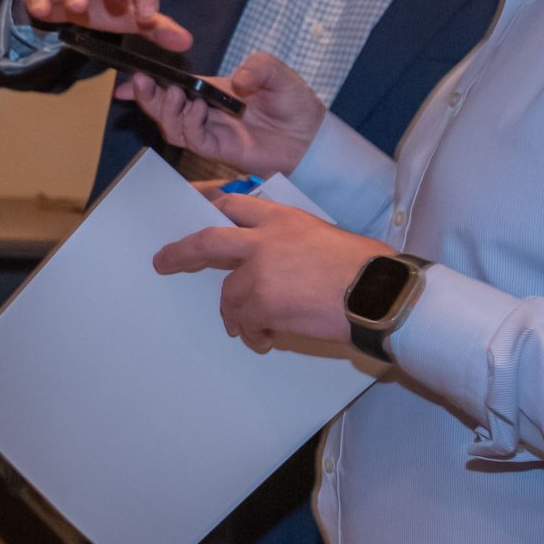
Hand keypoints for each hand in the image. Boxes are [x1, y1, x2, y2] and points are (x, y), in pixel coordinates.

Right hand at [118, 51, 323, 176]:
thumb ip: (257, 67)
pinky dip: (190, 124)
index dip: (149, 84)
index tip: (129, 77)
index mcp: (212, 92)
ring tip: (174, 93)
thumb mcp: (276, 72)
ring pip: (172, 127)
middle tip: (143, 82)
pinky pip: (193, 140)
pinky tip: (198, 108)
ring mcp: (212, 133)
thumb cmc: (294, 103)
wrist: (311, 137)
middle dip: (148, 96)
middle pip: (165, 108)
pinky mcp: (221, 150)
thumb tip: (235, 81)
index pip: (173, 87)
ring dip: (166, 110)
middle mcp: (206, 113)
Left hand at [152, 194, 391, 353]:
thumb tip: (283, 263)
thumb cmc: (368, 269)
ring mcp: (259, 272)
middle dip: (181, 252)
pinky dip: (252, 332)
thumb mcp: (326, 237)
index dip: (212, 207)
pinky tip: (264, 339)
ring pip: (229, 294)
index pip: (235, 205)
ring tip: (250, 327)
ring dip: (237, 313)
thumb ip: (293, 243)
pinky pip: (244, 321)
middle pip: (208, 241)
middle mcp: (264, 240)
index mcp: (283, 218)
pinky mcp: (261, 303)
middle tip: (163, 262)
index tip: (198, 211)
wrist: (379, 294)